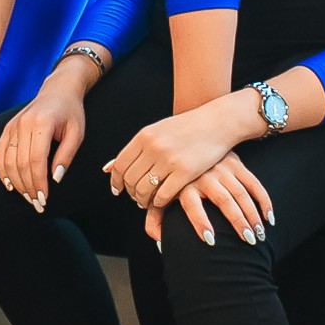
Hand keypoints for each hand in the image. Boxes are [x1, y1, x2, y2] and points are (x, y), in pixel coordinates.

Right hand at [0, 72, 88, 209]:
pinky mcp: (7, 128)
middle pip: (20, 163)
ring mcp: (12, 125)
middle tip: (37, 204)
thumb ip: (66, 155)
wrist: (58, 90)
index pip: (36, 160)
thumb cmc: (71, 113)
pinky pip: (0, 153)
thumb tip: (55, 178)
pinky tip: (10, 184)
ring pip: (7, 161)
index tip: (44, 199)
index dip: (38, 182)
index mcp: (41, 123)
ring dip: (16, 183)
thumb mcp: (77, 133)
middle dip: (28, 187)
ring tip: (27, 197)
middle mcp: (23, 124)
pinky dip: (2, 171)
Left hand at [107, 93, 259, 211]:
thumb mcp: (157, 131)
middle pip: (130, 180)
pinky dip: (158, 202)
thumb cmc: (186, 128)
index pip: (120, 165)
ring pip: (144, 190)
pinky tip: (161, 201)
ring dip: (143, 200)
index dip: (116, 181)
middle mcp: (153, 147)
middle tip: (135, 198)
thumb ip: (135, 149)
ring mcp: (169, 160)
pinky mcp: (185, 171)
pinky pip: (163, 195)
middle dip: (130, 193)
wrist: (217, 122)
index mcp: (144, 136)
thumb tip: (107, 168)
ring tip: (147, 202)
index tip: (117, 191)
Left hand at [146, 153, 273, 247]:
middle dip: (237, 221)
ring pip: (241, 193)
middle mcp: (205, 175)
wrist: (189, 139)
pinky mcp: (236, 164)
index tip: (209, 240)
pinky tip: (269, 219)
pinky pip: (254, 184)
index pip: (193, 205)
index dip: (200, 222)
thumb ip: (156, 216)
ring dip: (252, 215)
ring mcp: (223, 169)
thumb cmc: (174, 176)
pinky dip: (263, 201)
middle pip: (224, 200)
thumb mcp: (162, 191)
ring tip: (258, 236)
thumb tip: (158, 241)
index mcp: (185, 183)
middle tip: (248, 241)